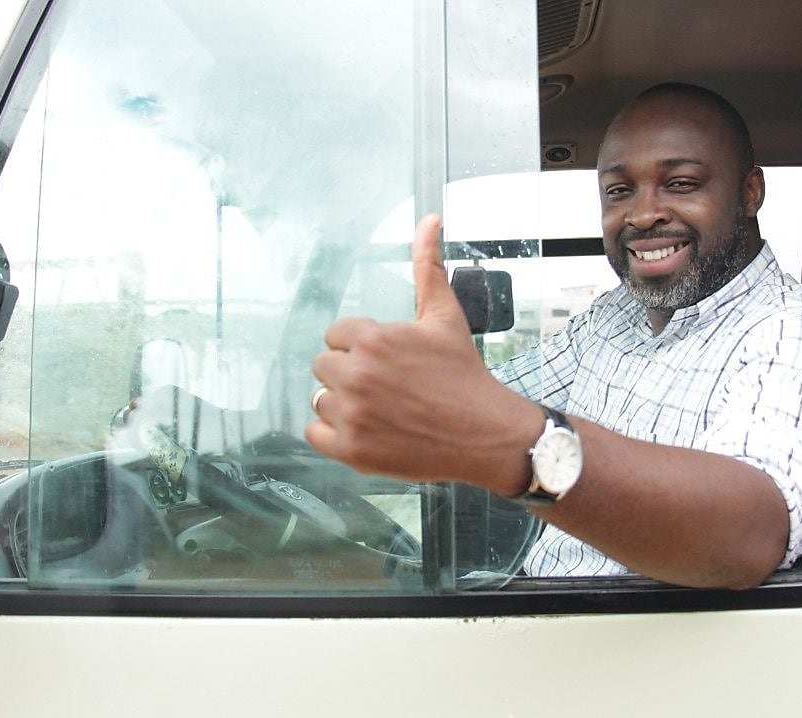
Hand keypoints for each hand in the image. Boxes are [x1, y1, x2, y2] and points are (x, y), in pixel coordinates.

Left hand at [305, 215, 537, 492]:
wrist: (486, 433)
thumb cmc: (464, 374)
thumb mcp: (444, 316)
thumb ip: (427, 267)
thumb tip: (430, 219)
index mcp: (373, 339)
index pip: (336, 336)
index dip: (361, 348)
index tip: (388, 362)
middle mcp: (357, 374)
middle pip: (323, 367)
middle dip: (350, 373)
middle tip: (386, 387)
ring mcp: (353, 414)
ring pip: (320, 400)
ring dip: (343, 404)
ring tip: (381, 409)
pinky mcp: (352, 450)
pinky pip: (315, 433)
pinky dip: (334, 434)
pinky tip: (366, 429)